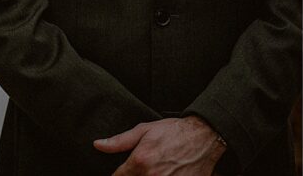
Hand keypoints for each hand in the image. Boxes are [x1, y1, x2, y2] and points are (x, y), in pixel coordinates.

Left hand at [94, 116, 224, 175]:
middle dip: (135, 175)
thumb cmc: (174, 131)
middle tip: (144, 168)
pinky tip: (165, 173)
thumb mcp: (145, 130)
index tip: (124, 171)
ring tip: (156, 169)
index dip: (118, 175)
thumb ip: (120, 141)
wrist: (204, 136)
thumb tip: (98, 145)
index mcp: (139, 162)